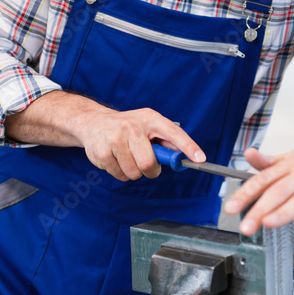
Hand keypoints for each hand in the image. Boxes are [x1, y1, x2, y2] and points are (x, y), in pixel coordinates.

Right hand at [76, 106, 205, 181]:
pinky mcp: (102, 153)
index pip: (173, 133)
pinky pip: (120, 175)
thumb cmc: (126, 126)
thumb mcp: (147, 125)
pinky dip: (121, 173)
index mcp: (149, 118)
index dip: (188, 147)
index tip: (200, 159)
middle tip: (147, 164)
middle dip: (151, 170)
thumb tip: (183, 157)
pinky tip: (116, 159)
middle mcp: (132, 127)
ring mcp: (115, 139)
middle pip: (148, 163)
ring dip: (134, 172)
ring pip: (134, 173)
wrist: (93, 122)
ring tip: (127, 158)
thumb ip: (165, 140)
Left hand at [223, 143, 293, 235]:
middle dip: (261, 208)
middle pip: (280, 190)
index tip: (230, 208)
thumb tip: (247, 154)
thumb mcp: (292, 160)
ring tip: (269, 224)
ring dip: (285, 211)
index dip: (246, 194)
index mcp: (290, 165)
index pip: (264, 179)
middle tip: (246, 226)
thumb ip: (269, 163)